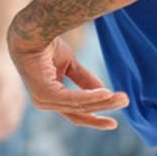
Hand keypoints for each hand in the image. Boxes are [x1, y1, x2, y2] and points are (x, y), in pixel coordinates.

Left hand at [7, 33, 128, 129]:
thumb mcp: (70, 65)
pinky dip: (90, 97)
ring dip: (103, 102)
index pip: (75, 113)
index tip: (114, 123)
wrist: (31, 31)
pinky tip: (106, 93)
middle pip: (80, 111)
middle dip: (105, 108)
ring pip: (79, 105)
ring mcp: (42, 100)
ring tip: (122, 98)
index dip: (95, 118)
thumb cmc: (45, 45)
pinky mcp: (44, 93)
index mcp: (50, 97)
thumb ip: (84, 80)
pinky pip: (72, 98)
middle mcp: (45, 102)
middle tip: (125, 102)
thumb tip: (105, 93)